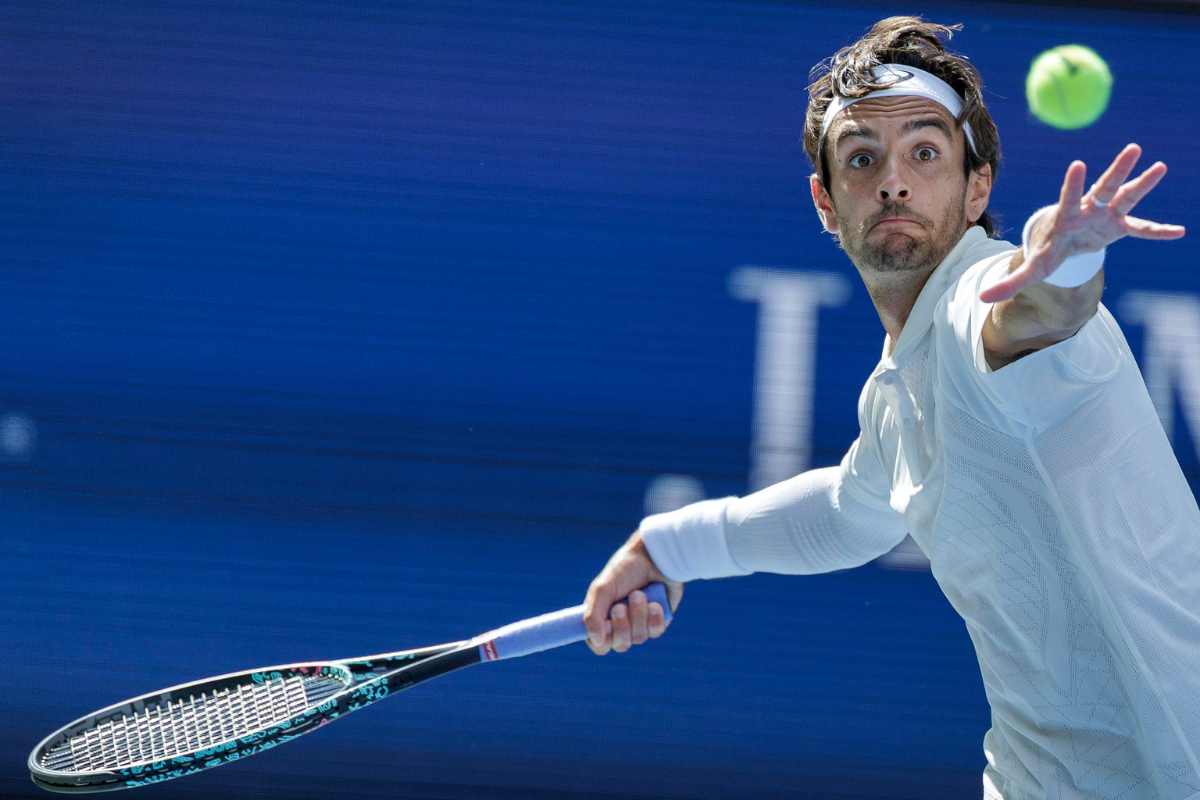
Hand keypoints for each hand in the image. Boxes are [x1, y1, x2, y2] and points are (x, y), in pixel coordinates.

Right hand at [583, 531, 682, 654]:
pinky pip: (655, 632)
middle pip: (620, 645)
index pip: (599, 645)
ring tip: (640, 593)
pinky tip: (655, 602)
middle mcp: (622, 624)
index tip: (605, 626)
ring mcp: (641, 624)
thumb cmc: (625, 569)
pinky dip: (654, 617)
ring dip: (638, 615)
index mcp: (603, 617)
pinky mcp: (658, 622)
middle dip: (621, 625)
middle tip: (621, 605)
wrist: (654, 557)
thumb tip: (596, 641)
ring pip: (638, 638)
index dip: (601, 642)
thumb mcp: (602, 589)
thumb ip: (592, 615)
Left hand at [980, 143, 1185, 302]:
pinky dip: (1157, 231)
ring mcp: (1106, 215)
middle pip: (1104, 187)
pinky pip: (1141, 228)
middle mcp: (1088, 209)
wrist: (1061, 243)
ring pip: (1125, 195)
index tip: (1078, 164)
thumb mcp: (1031, 268)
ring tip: (1160, 165)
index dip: (1072, 183)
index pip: (1068, 197)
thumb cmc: (1047, 250)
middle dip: (1117, 169)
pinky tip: (1179, 232)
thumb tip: (982, 298)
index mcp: (1066, 216)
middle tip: (1134, 148)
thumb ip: (1010, 282)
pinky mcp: (1119, 225)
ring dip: (1142, 183)